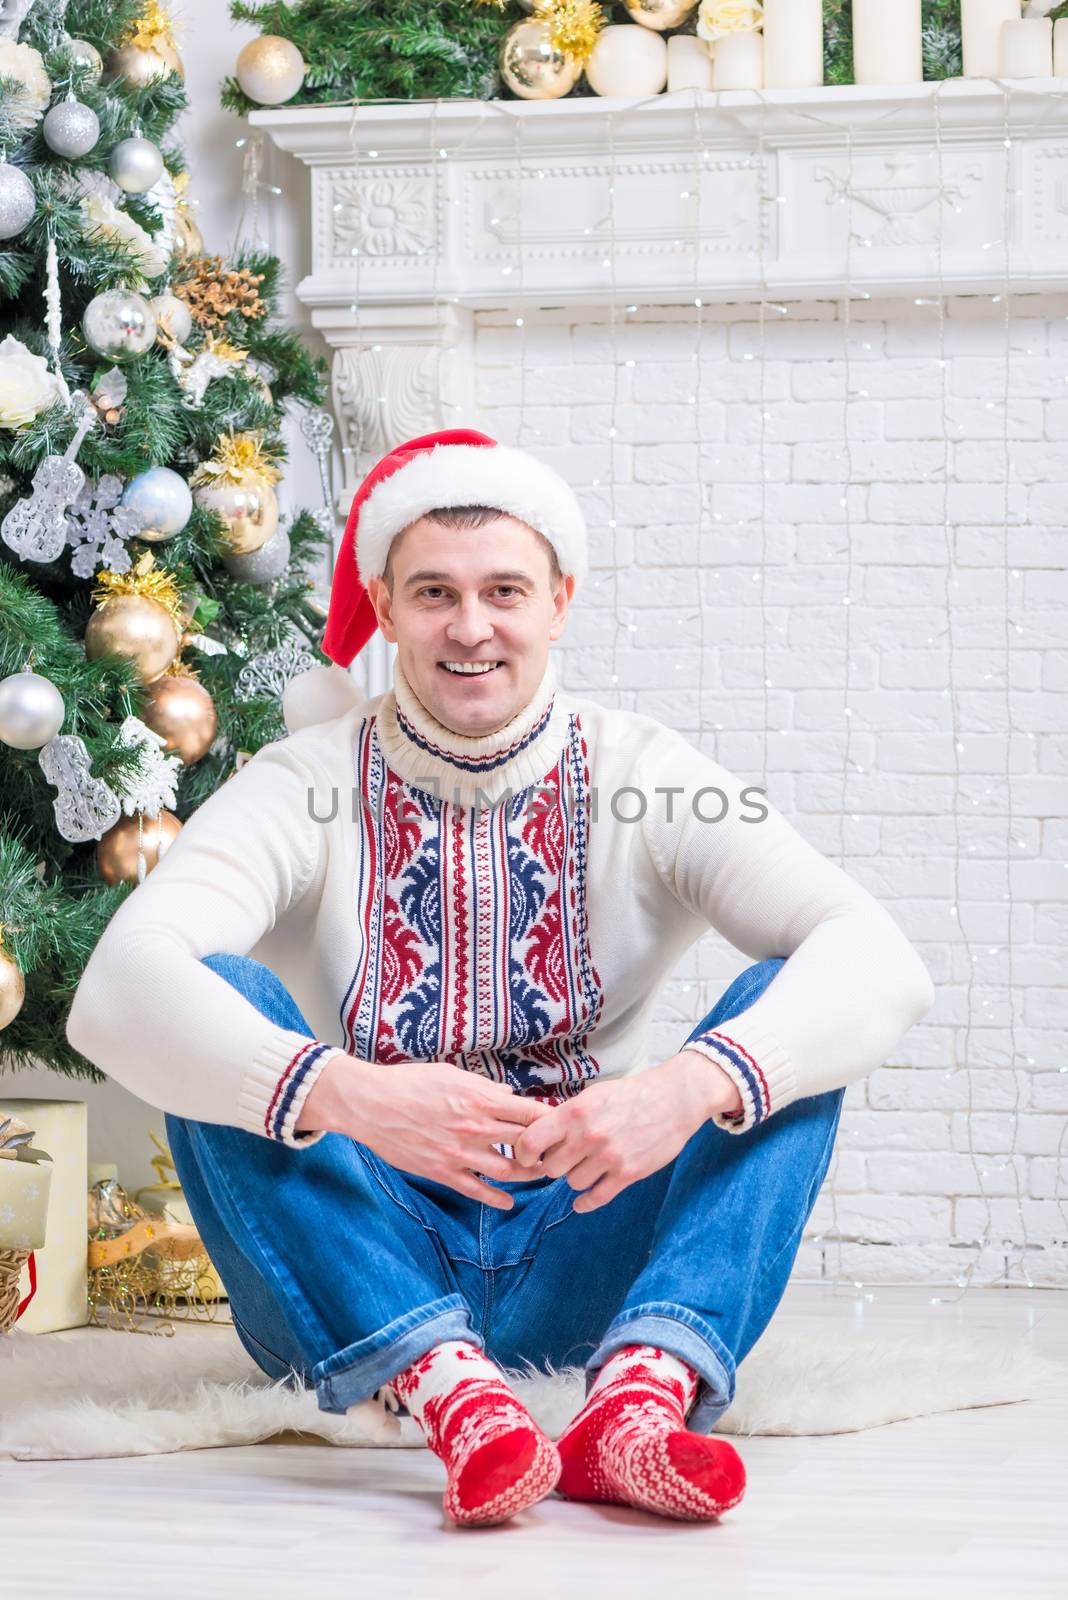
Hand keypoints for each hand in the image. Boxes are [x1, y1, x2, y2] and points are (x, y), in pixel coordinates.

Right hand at [296, 1053, 552, 1209]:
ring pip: (508, 1171)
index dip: (551, 1121)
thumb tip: (508, 1095)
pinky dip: (496, 1199)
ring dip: (528, 1175)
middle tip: (558, 1155)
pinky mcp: (442, 1171)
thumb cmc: (410, 1083)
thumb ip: (483, 1087)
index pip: (530, 1112)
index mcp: (481, 1099)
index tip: (563, 1125)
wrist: (371, 1104)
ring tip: (539, 1175)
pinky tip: (508, 1202)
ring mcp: (460, 1152)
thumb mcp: (451, 1074)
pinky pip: (476, 1190)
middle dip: (546, 1150)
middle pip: (526, 1144)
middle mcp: (476, 1128)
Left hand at [510, 1051, 739, 1212]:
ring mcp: (609, 1157)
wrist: (674, 1099)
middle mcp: (588, 1136)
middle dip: (554, 1164)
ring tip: (585, 1166)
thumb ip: (565, 1116)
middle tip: (564, 1158)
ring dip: (575, 1177)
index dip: (524, 1152)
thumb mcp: (592, 1095)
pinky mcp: (628, 1173)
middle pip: (550, 1167)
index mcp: (575, 1112)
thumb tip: (536, 1136)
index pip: (531, 1142)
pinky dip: (586, 1203)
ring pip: (572, 1183)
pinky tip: (582, 1201)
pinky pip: (596, 1198)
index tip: (529, 1155)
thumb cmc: (630, 1094)